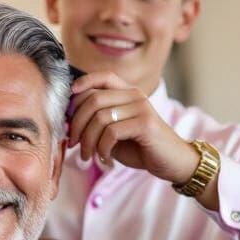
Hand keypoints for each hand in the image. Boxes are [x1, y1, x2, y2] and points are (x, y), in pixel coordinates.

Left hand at [68, 71, 198, 182]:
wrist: (171, 162)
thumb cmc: (141, 148)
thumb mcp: (114, 133)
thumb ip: (97, 123)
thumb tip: (69, 119)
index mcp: (128, 93)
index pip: (102, 77)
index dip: (82, 84)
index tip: (68, 102)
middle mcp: (135, 95)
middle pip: (94, 100)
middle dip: (76, 124)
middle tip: (73, 143)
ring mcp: (141, 107)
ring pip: (100, 118)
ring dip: (87, 141)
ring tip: (87, 156)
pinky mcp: (145, 124)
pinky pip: (112, 132)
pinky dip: (102, 148)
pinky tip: (104, 158)